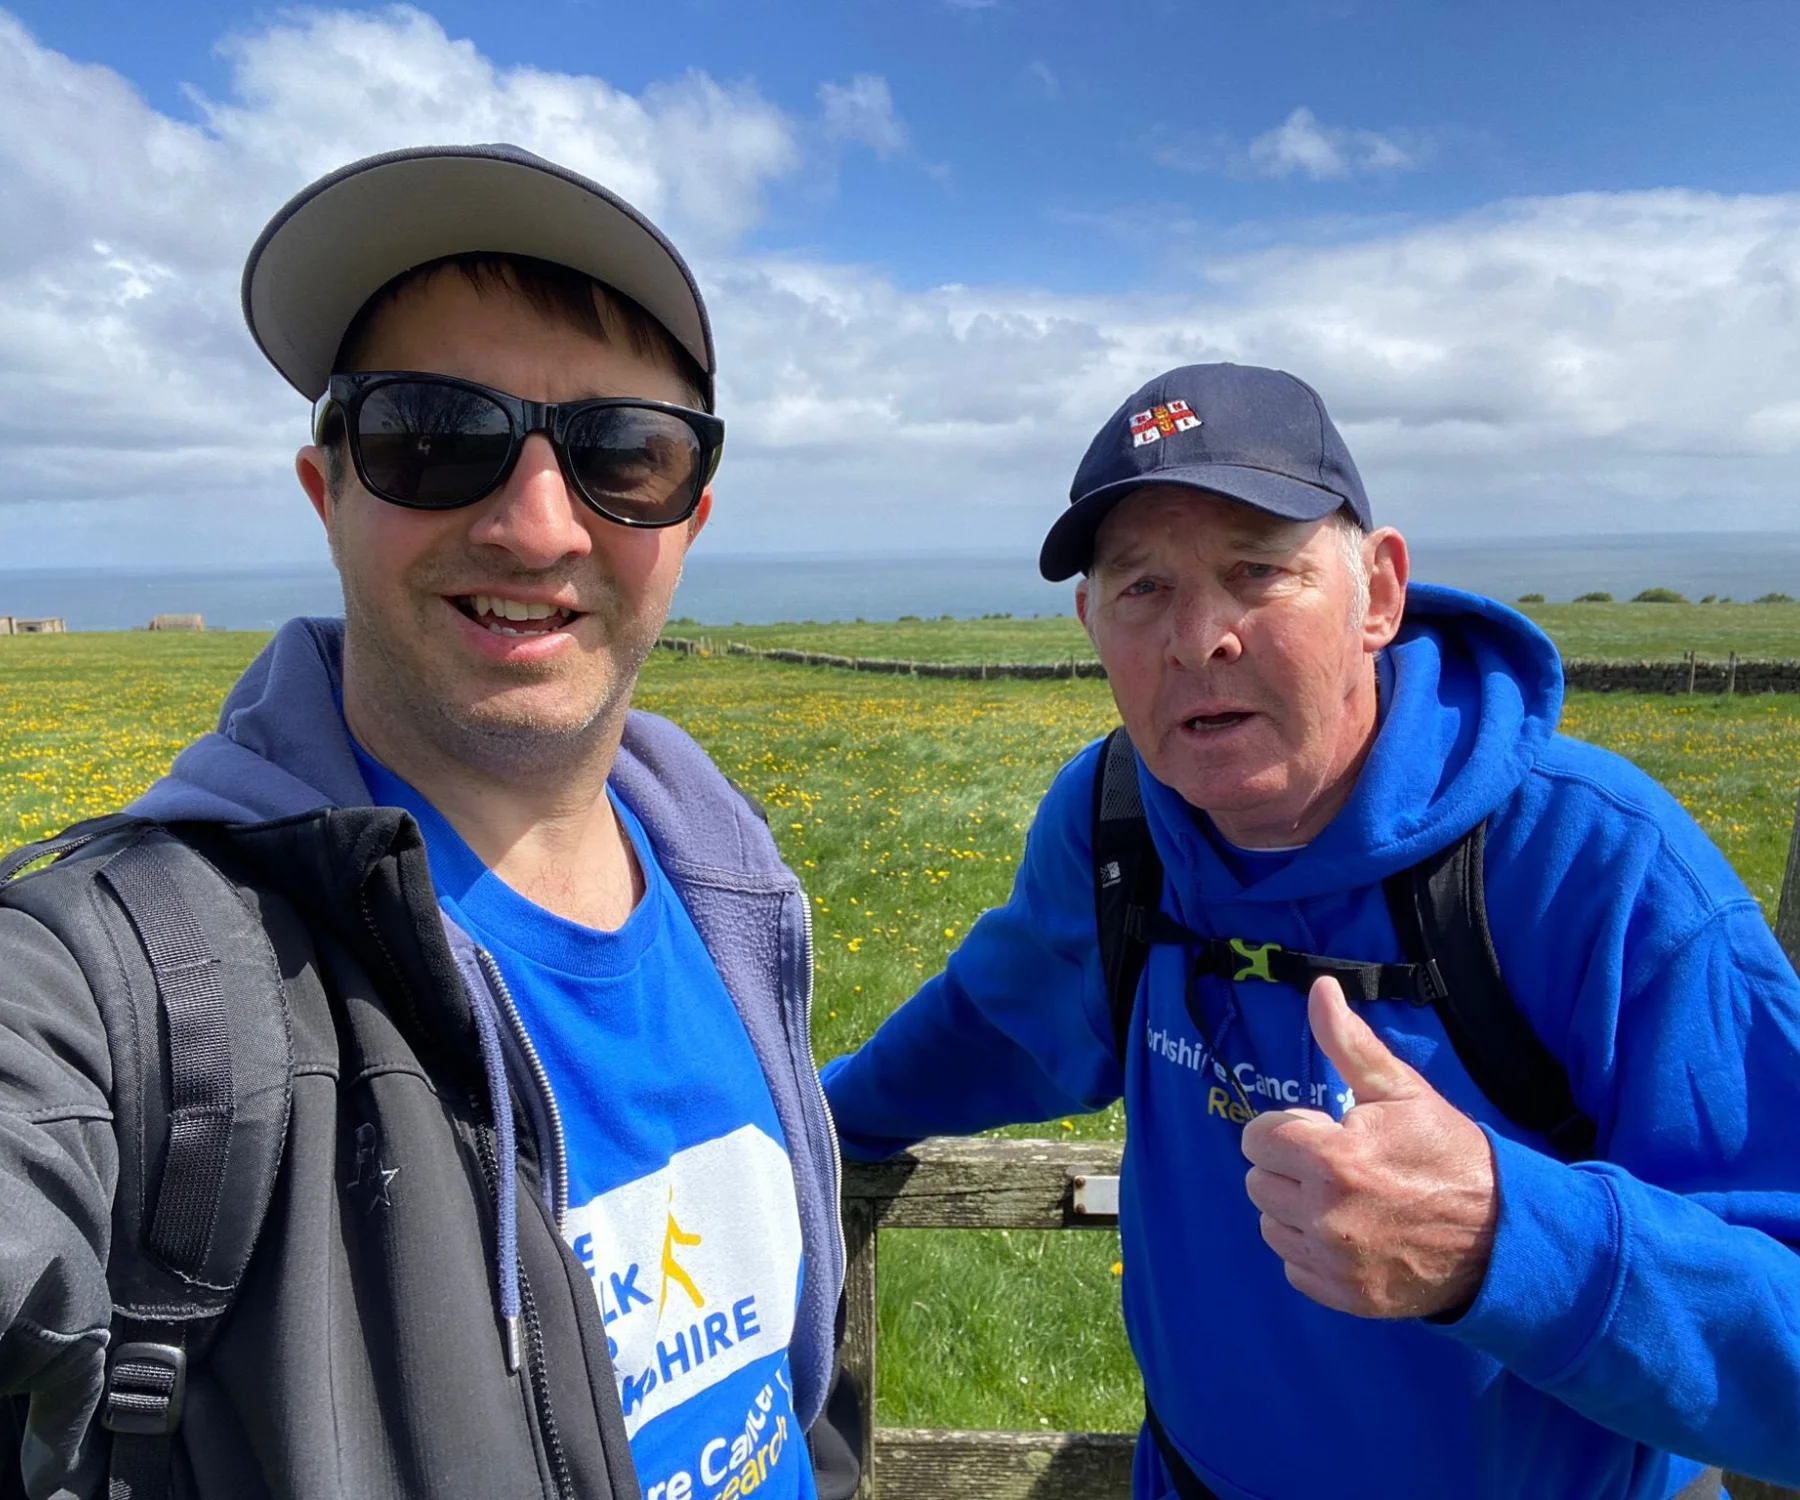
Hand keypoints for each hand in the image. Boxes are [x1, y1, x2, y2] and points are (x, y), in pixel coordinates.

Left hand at [1239, 976, 1498, 1318]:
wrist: (1503, 1234)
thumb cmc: (1446, 1153)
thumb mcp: (1400, 1090)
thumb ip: (1348, 1043)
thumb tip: (1319, 989)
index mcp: (1330, 1158)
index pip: (1256, 1138)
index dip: (1287, 1130)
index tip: (1324, 1133)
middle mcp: (1323, 1216)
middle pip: (1258, 1182)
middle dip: (1289, 1168)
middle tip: (1339, 1165)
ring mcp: (1334, 1263)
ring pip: (1271, 1225)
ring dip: (1296, 1210)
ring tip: (1346, 1199)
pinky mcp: (1345, 1297)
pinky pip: (1294, 1267)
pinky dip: (1313, 1252)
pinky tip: (1352, 1235)